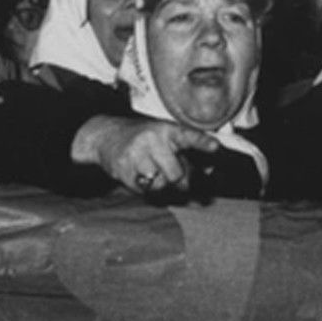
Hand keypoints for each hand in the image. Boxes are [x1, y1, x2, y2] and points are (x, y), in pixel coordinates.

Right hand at [71, 115, 220, 192]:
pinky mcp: (123, 169)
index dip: (202, 142)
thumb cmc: (144, 139)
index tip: (215, 147)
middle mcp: (151, 140)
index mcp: (166, 129)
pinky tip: (140, 175)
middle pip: (175, 174)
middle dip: (178, 180)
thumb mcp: (165, 138)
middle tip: (173, 174)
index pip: (188, 136)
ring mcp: (136, 154)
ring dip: (160, 185)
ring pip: (160, 185)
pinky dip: (146, 189)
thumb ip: (188, 154)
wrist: (106, 136)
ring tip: (153, 172)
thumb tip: (209, 172)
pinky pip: (144, 191)